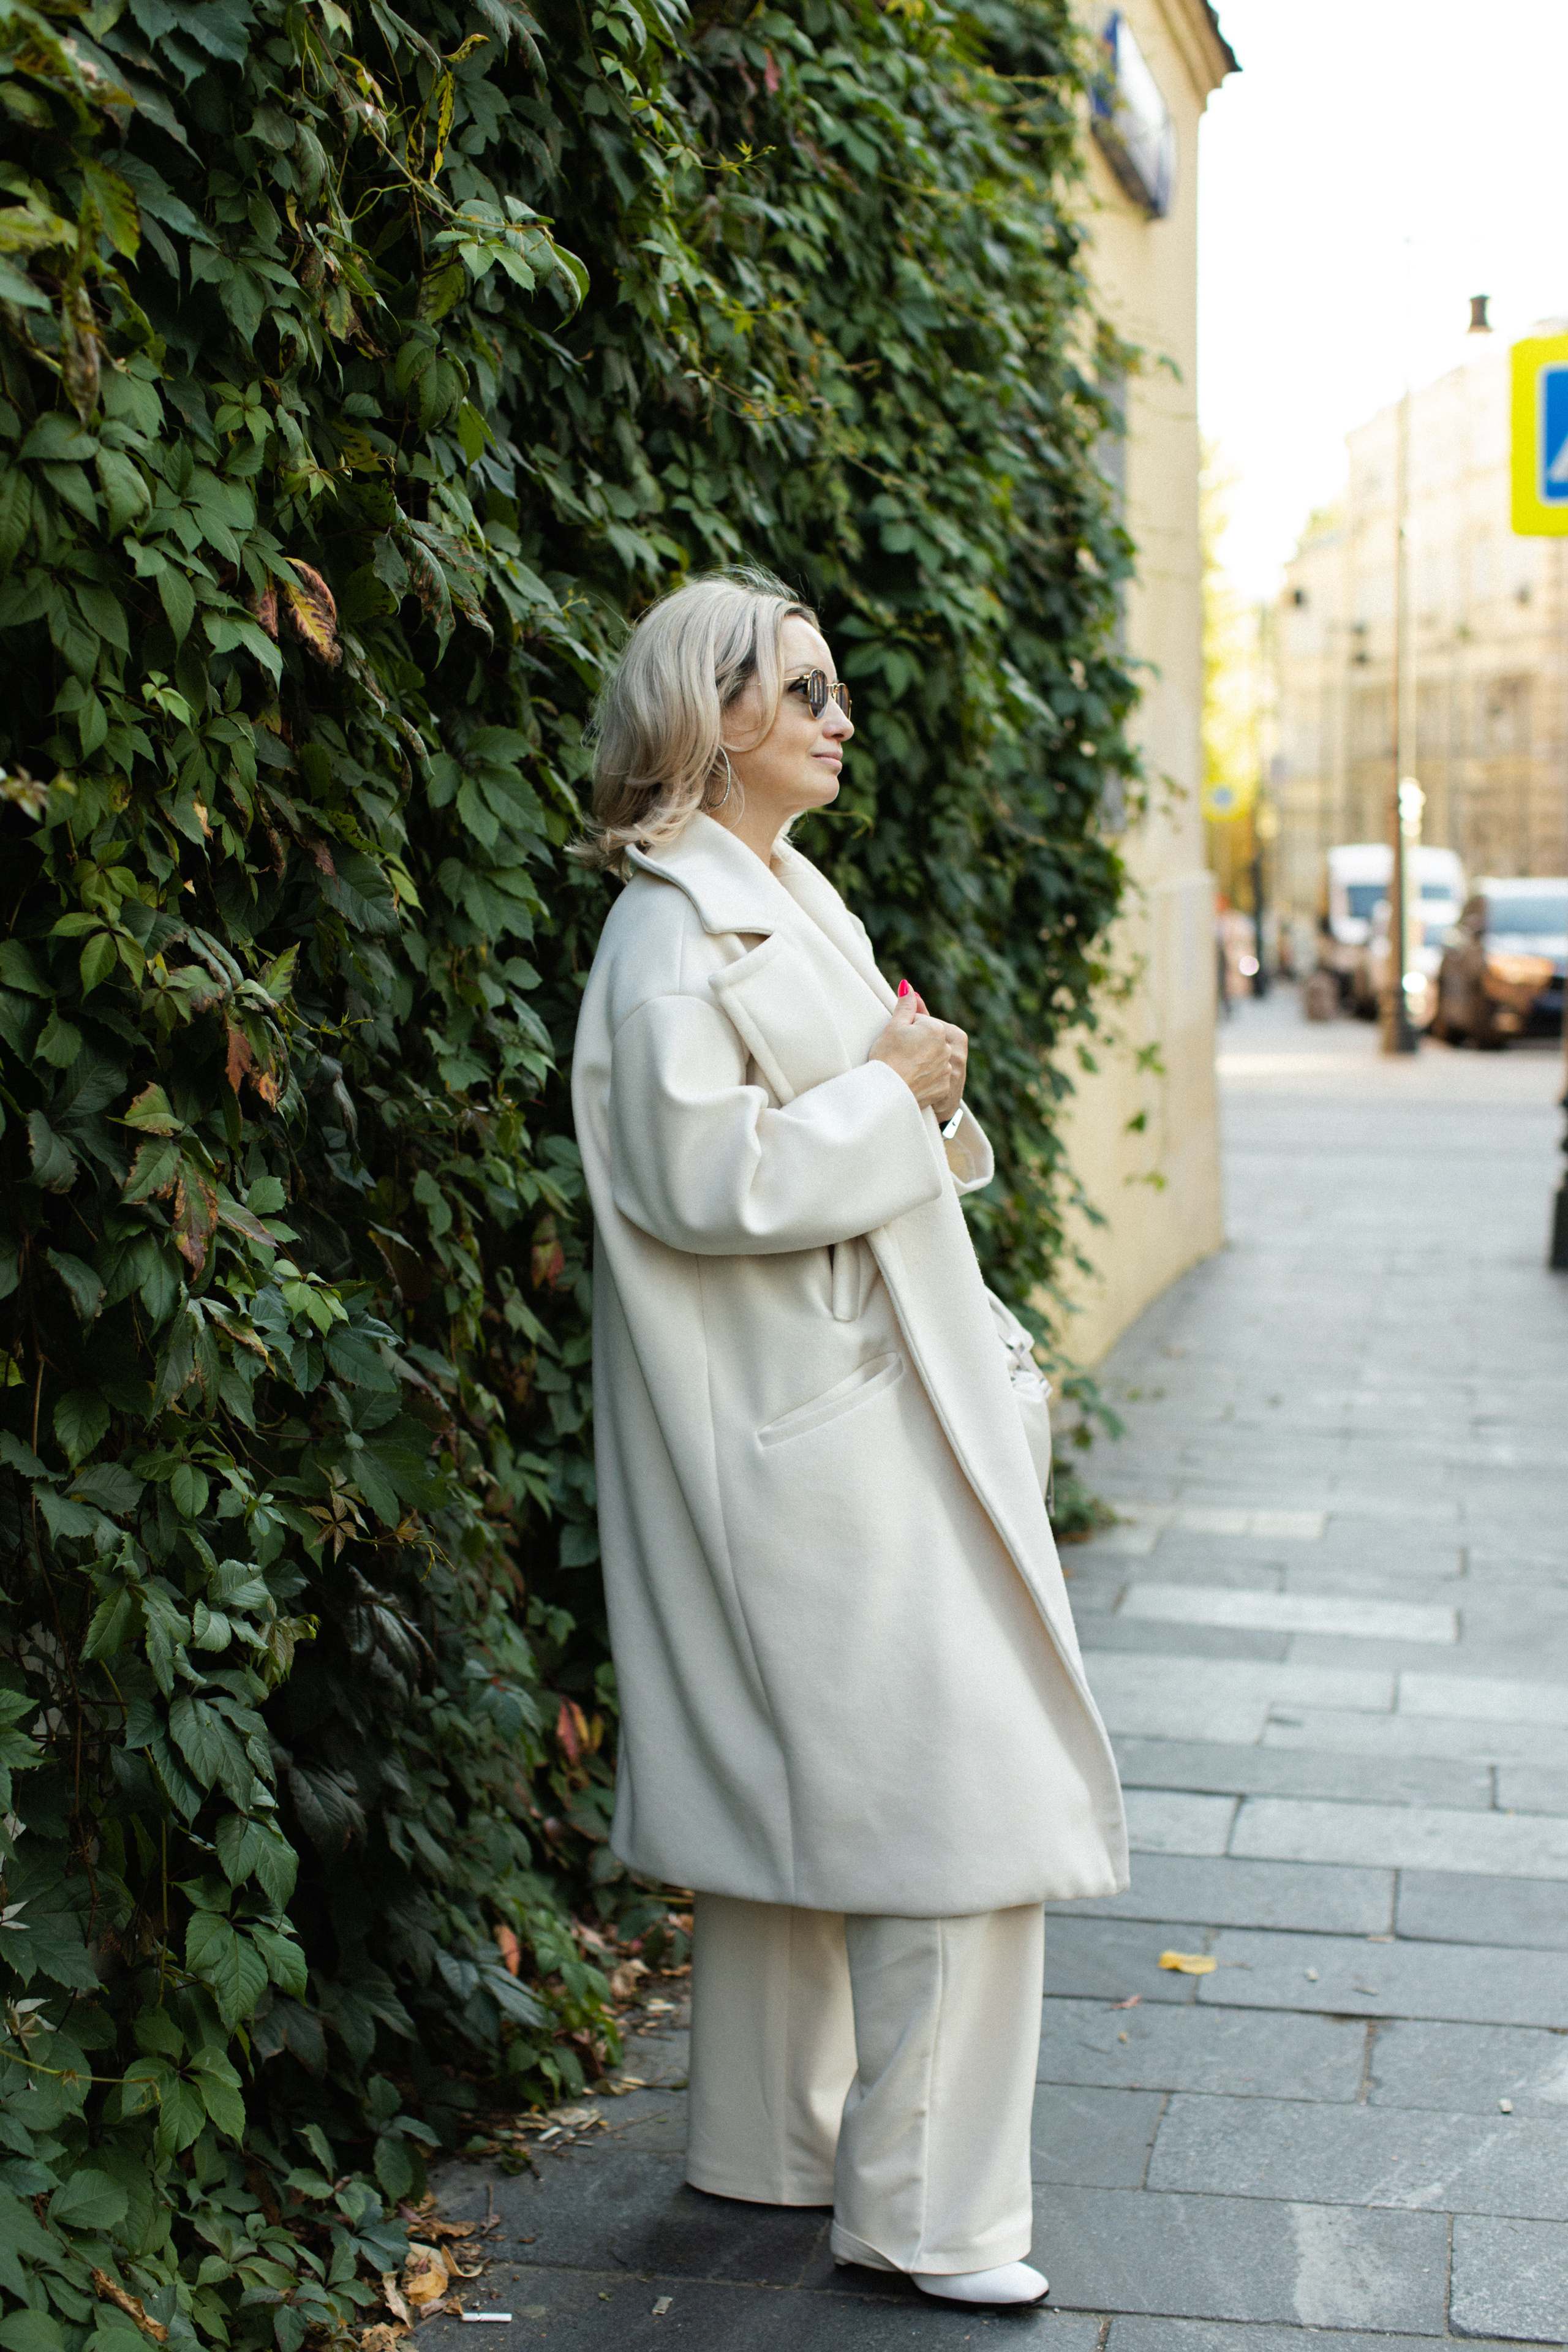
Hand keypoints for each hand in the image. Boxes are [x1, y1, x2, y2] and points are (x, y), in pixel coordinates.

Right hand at [869, 1001, 967, 1118]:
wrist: (886, 1092)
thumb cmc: (886, 1057)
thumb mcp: (893, 1026)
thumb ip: (905, 1005)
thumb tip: (908, 986)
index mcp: (936, 1029)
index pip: (920, 1023)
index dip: (905, 1030)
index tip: (896, 1041)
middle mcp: (947, 1048)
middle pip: (928, 1041)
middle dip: (916, 1044)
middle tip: (898, 1055)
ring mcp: (946, 1069)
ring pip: (933, 1060)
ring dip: (921, 1062)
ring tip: (903, 1069)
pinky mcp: (944, 1088)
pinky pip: (935, 1079)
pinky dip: (925, 1079)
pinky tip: (911, 1081)